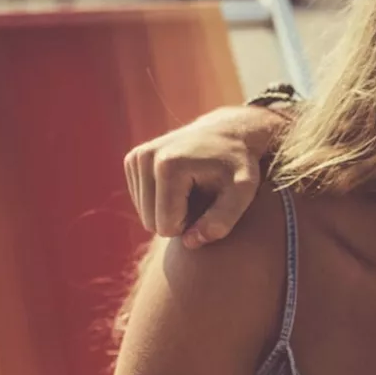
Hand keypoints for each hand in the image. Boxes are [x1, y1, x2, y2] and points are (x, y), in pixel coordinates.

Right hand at [123, 106, 281, 247]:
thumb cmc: (239, 164)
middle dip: (180, 218)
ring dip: (171, 209)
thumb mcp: (243, 192)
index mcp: (168, 166)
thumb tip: (189, 243)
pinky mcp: (132, 160)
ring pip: (145, 214)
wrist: (229, 131)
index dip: (193, 225)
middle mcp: (144, 158)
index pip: (167, 226)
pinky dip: (162, 199)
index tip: (212, 206)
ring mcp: (135, 158)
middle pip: (151, 222)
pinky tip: (183, 183)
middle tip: (204, 198)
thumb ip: (222, 220)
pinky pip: (141, 202)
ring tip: (195, 188)